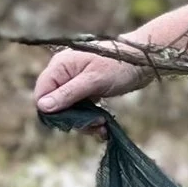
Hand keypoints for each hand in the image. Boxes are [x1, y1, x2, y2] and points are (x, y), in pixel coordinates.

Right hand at [33, 41, 154, 119]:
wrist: (145, 60)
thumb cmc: (119, 65)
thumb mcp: (93, 81)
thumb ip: (67, 94)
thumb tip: (43, 107)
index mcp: (60, 66)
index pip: (41, 92)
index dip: (50, 110)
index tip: (69, 122)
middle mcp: (65, 74)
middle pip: (55, 104)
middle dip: (72, 119)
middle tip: (94, 125)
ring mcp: (76, 82)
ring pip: (69, 110)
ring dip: (84, 122)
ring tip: (102, 126)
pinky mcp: (88, 90)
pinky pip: (82, 109)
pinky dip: (91, 118)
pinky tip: (104, 125)